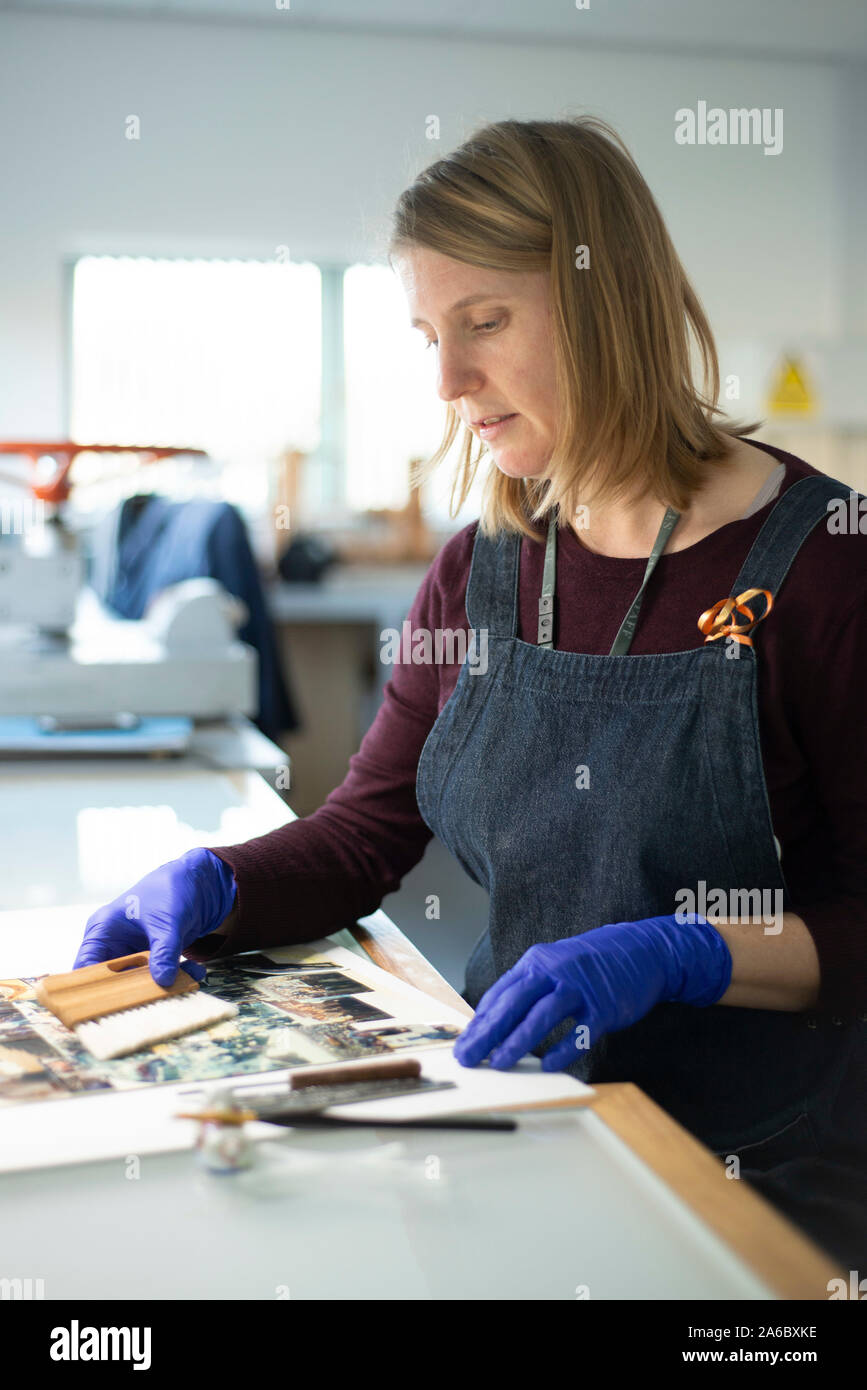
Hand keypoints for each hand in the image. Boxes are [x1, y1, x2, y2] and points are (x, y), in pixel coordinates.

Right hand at [74, 848, 236, 987]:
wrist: (198, 882)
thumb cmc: (171, 891)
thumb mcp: (167, 921)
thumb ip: (164, 951)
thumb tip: (163, 981)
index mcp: (103, 930)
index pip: (86, 966)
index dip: (92, 988)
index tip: (109, 1007)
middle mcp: (113, 944)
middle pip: (111, 980)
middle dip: (131, 993)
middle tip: (152, 1003)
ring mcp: (133, 952)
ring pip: (138, 981)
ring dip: (160, 986)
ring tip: (182, 986)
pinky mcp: (153, 957)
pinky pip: (158, 975)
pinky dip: (175, 977)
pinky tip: (194, 973)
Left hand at [452, 913, 731, 1071]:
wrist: (641, 949)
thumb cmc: (589, 965)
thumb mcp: (552, 966)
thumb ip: (526, 990)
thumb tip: (493, 1022)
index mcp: (536, 963)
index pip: (500, 994)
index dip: (480, 1021)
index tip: (464, 1043)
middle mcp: (554, 971)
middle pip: (514, 1003)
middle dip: (487, 1033)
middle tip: (468, 1057)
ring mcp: (581, 988)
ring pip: (542, 1016)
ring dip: (518, 1041)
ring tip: (499, 1063)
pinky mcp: (605, 1006)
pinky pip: (580, 1032)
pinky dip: (564, 1049)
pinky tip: (548, 1065)